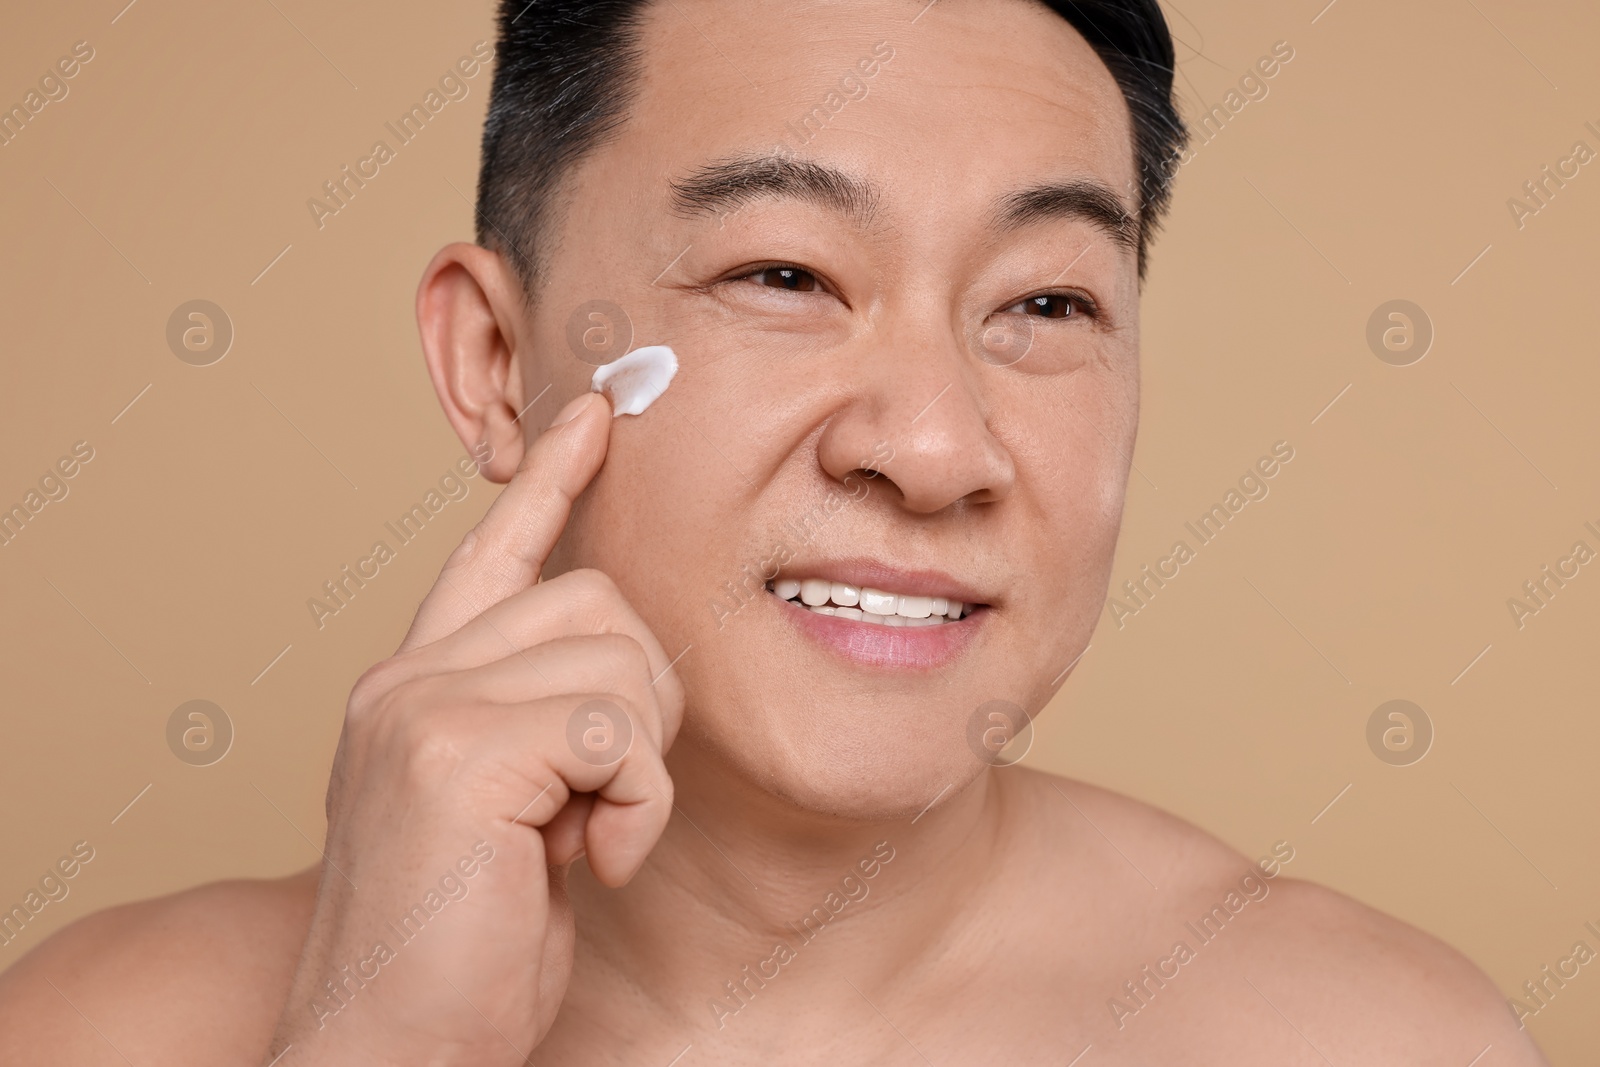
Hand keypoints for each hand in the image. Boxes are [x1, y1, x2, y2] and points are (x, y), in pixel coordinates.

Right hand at [263, 391, 685, 1065]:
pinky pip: (616, 730)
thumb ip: (538, 725)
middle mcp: (407, 679)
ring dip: (639, 762)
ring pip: (618, 658)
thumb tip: (619, 670)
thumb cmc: (460, 943)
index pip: (490, 553)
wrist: (389, 1046)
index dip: (550, 484)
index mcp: (417, 686)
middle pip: (599, 600)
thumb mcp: (507, 813)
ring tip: (589, 836)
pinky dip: (636, 805)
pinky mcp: (455, 752)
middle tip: (607, 798)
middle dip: (642, 699)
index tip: (596, 414)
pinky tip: (592, 861)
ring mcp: (422, 707)